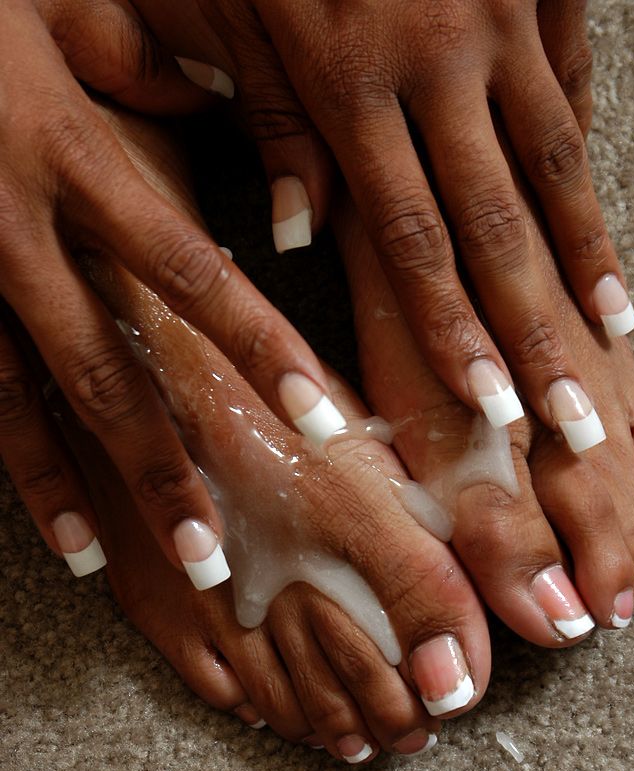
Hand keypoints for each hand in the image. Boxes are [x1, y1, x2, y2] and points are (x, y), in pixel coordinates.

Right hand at [0, 0, 345, 584]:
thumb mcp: (65, 8)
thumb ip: (150, 61)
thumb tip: (224, 99)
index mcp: (72, 159)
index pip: (188, 272)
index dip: (256, 346)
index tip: (316, 417)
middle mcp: (16, 231)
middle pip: (106, 371)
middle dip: (159, 466)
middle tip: (209, 552)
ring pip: (27, 402)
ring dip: (79, 490)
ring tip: (118, 565)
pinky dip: (16, 463)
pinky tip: (53, 527)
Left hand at [154, 0, 633, 443]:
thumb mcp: (244, 8)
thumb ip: (277, 122)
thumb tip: (301, 235)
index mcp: (355, 82)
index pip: (414, 241)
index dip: (457, 331)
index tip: (492, 405)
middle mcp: (439, 68)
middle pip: (499, 226)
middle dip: (537, 331)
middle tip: (572, 415)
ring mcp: (500, 27)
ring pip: (555, 166)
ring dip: (585, 261)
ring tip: (612, 336)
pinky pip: (567, 92)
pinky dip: (584, 170)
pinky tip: (602, 231)